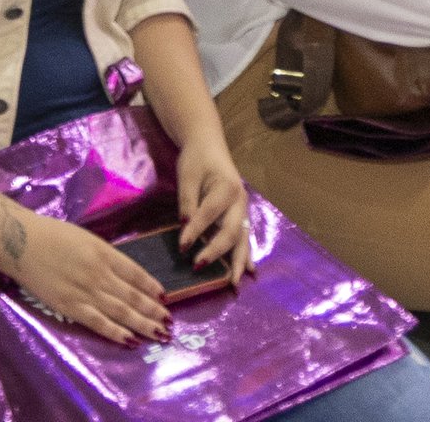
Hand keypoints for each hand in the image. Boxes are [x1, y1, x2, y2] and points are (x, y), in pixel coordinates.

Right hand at [0, 201, 166, 344]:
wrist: (19, 242)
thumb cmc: (51, 235)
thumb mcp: (85, 237)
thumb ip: (105, 255)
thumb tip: (126, 274)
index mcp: (103, 252)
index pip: (136, 273)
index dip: (151, 287)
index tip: (165, 298)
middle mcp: (99, 273)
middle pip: (133, 296)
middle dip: (154, 311)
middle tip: (169, 323)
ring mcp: (85, 291)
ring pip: (122, 312)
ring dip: (143, 324)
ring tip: (159, 334)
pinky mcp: (70, 306)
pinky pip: (99, 323)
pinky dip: (117, 333)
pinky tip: (132, 341)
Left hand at [169, 134, 253, 286]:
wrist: (209, 145)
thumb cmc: (197, 159)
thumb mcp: (187, 174)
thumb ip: (187, 200)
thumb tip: (186, 227)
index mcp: (227, 188)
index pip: (209, 214)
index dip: (196, 231)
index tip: (181, 247)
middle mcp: (240, 201)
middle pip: (231, 231)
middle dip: (216, 251)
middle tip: (199, 267)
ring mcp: (243, 210)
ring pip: (242, 239)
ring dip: (237, 262)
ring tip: (233, 283)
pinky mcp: (240, 216)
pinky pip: (245, 238)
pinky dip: (246, 255)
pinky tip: (248, 271)